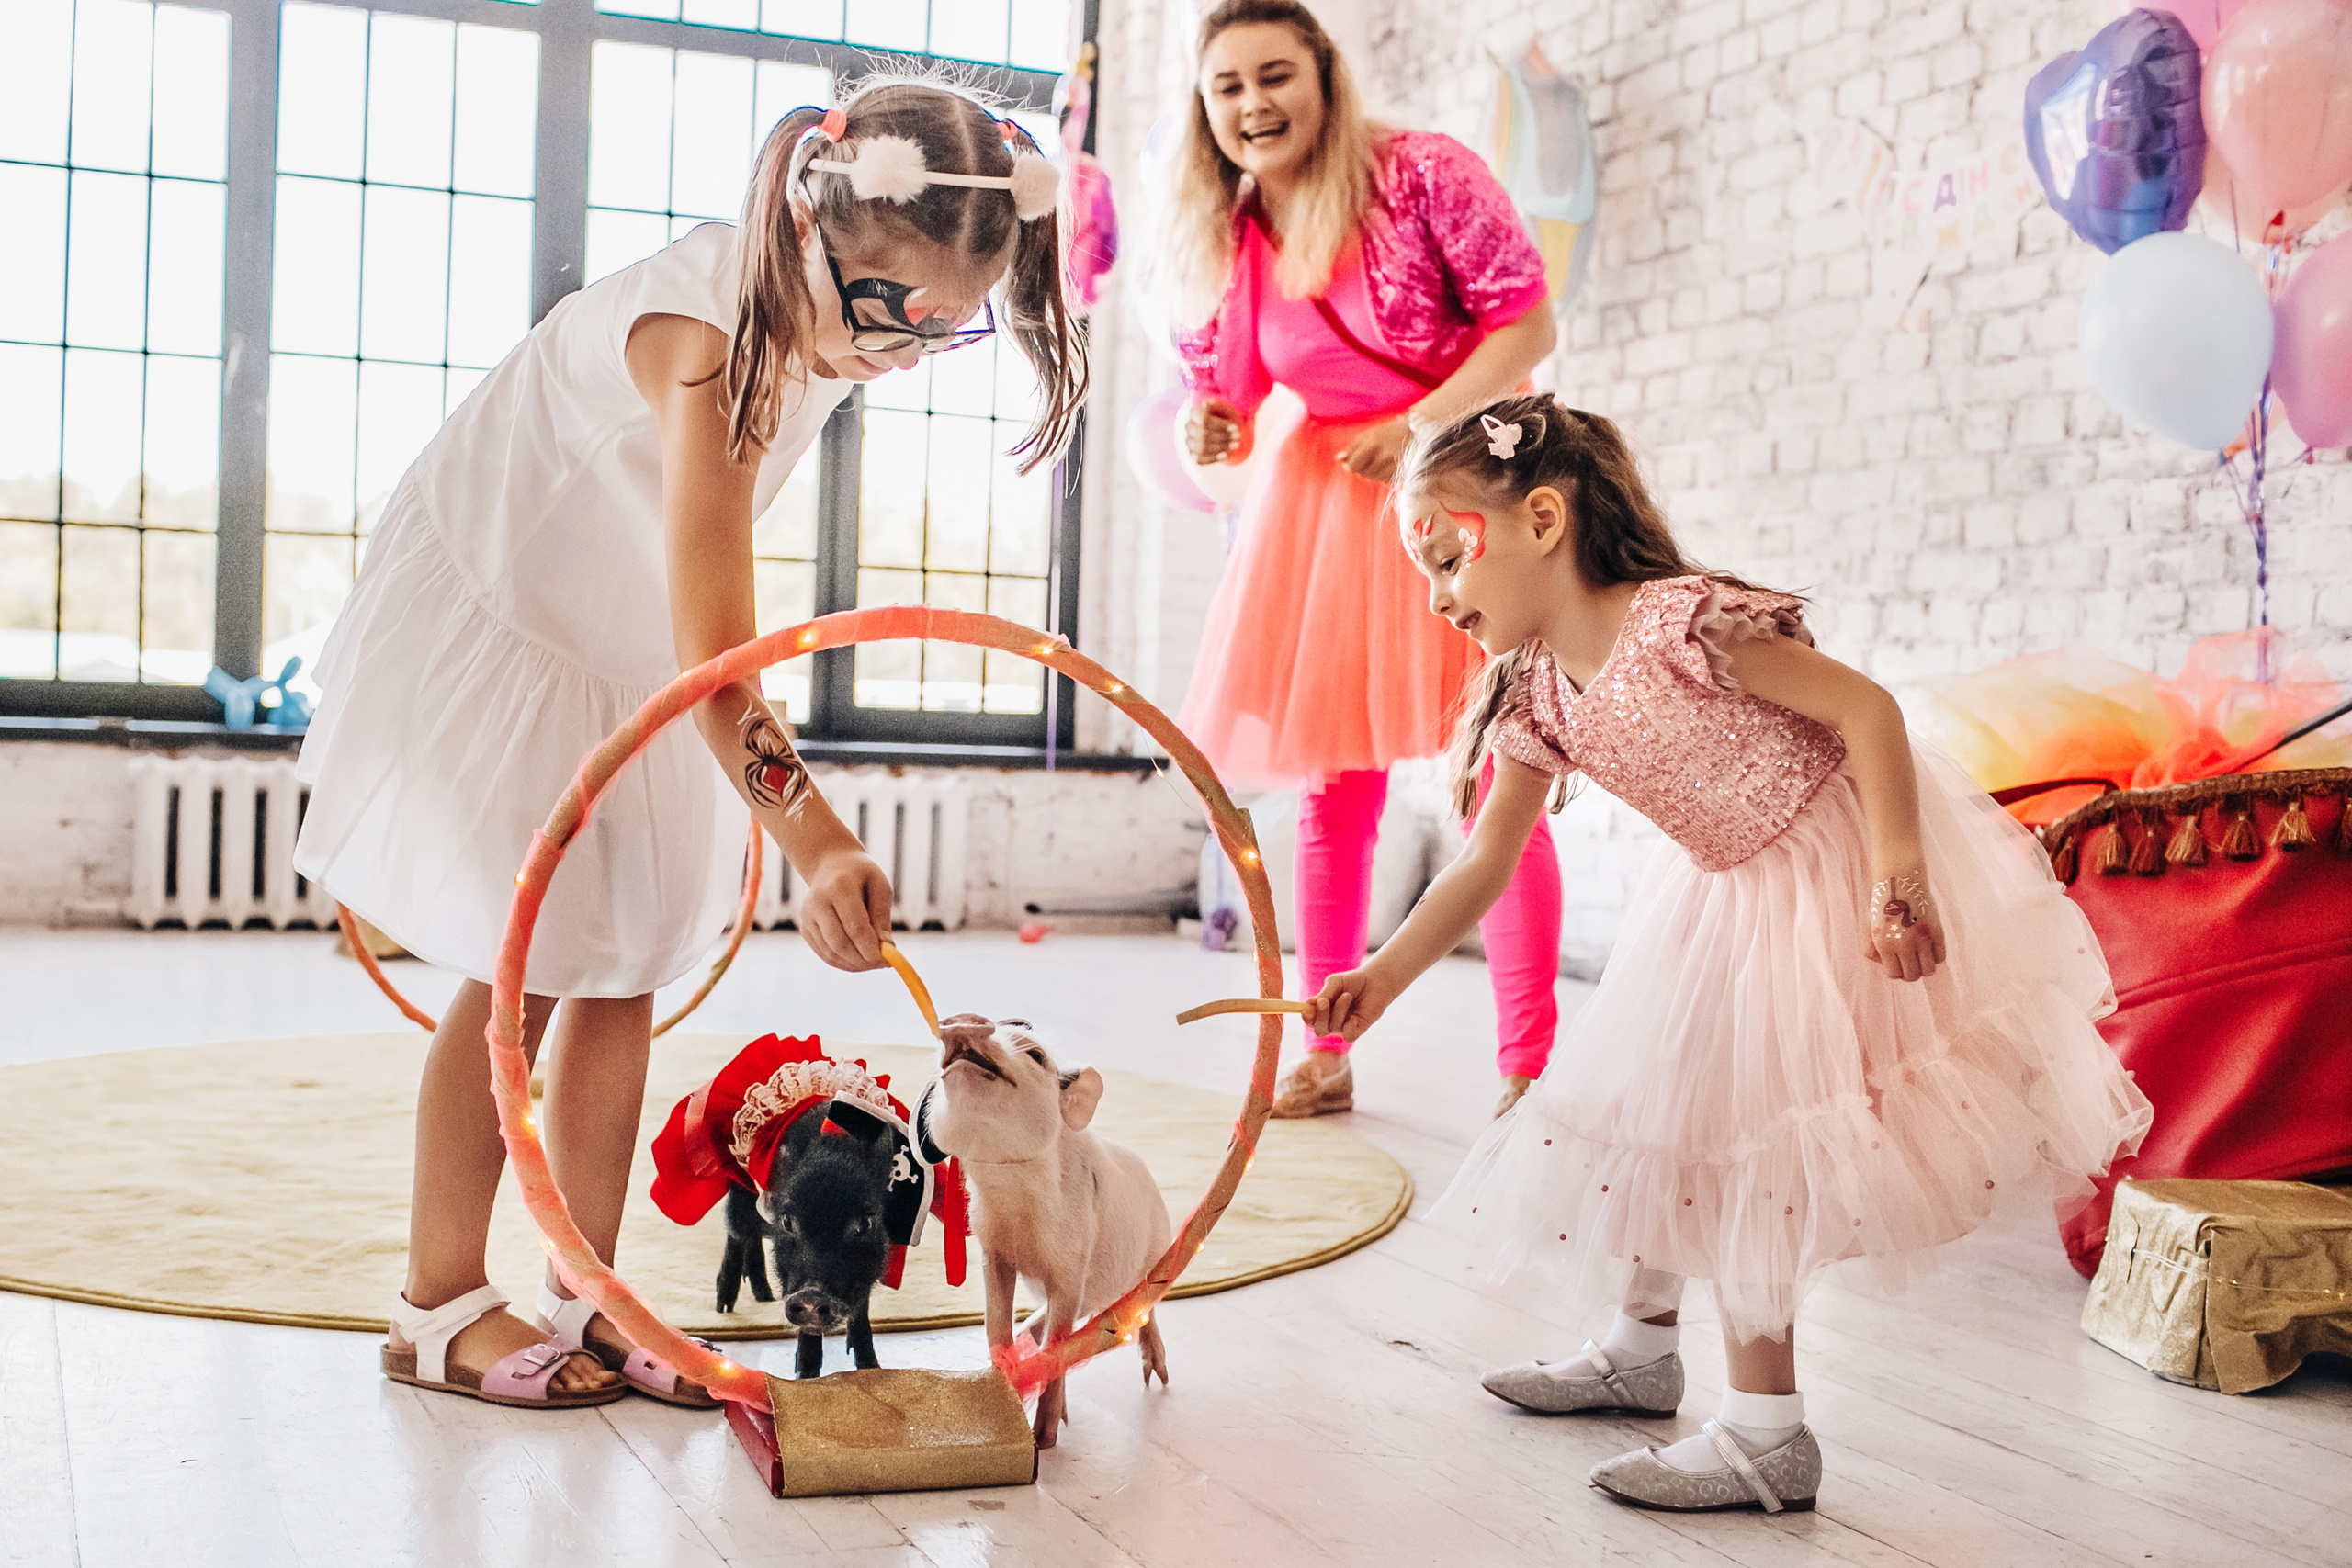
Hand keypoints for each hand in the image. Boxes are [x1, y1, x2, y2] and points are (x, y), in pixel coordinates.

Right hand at [799, 846, 892, 970]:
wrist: (832, 864)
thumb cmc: (863, 876)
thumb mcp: (880, 887)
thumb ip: (882, 918)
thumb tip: (888, 950)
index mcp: (839, 886)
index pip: (855, 926)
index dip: (871, 949)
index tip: (888, 961)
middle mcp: (818, 902)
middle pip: (839, 943)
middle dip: (863, 960)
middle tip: (882, 965)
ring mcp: (807, 916)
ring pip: (830, 953)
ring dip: (854, 964)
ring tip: (873, 962)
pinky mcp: (805, 928)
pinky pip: (825, 954)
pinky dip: (843, 962)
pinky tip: (859, 959)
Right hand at [1184, 398, 1247, 464]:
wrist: (1220, 427)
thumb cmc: (1223, 415)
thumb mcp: (1223, 407)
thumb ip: (1217, 405)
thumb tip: (1210, 402)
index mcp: (1193, 412)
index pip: (1204, 420)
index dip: (1220, 425)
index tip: (1236, 427)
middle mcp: (1188, 427)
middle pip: (1202, 435)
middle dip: (1223, 437)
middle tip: (1238, 436)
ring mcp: (1188, 441)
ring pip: (1201, 448)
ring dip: (1220, 448)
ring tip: (1235, 445)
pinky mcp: (1192, 454)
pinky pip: (1200, 459)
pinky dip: (1213, 458)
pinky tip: (1225, 455)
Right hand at [1304, 964, 1395, 1044]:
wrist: (1374, 982)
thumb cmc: (1352, 982)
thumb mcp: (1335, 983)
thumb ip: (1324, 994)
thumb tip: (1309, 1004)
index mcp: (1321, 1011)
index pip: (1309, 1020)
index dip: (1306, 1017)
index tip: (1306, 1009)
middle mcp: (1331, 1022)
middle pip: (1319, 1030)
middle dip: (1320, 1017)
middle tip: (1324, 1001)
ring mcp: (1344, 1027)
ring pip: (1334, 1028)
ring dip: (1338, 1011)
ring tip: (1347, 995)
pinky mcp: (1358, 1029)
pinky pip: (1348, 1036)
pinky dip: (1348, 1028)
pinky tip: (1353, 1018)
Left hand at [1334, 417, 1410, 484]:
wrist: (1415, 432)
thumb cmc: (1388, 433)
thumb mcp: (1369, 435)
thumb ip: (1353, 448)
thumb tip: (1338, 459)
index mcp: (1372, 443)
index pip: (1352, 465)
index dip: (1350, 467)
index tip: (1353, 464)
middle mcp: (1382, 455)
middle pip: (1362, 473)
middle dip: (1362, 469)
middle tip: (1369, 460)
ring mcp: (1393, 464)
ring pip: (1372, 478)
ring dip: (1372, 473)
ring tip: (1379, 462)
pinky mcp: (1401, 471)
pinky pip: (1384, 480)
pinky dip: (1382, 476)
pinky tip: (1387, 466)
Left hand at [1864, 868, 1945, 981]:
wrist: (1899, 880)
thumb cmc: (1883, 905)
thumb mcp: (1870, 927)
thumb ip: (1872, 950)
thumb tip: (1885, 966)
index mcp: (1884, 944)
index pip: (1894, 974)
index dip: (1897, 971)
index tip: (1899, 962)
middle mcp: (1903, 944)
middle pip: (1912, 976)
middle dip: (1911, 972)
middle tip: (1911, 961)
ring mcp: (1921, 938)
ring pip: (1928, 970)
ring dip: (1925, 967)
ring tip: (1921, 956)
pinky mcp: (1937, 931)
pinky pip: (1940, 957)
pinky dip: (1936, 956)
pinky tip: (1930, 946)